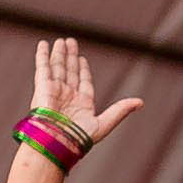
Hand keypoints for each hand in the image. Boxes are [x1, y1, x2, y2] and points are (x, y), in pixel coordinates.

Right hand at [28, 36, 143, 142]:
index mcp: (82, 104)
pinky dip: (43, 56)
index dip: (83, 70)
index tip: (82, 59)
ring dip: (59, 54)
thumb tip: (141, 102)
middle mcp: (67, 96)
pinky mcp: (43, 87)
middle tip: (70, 42)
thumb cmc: (80, 137)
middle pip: (70, 71)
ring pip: (58, 67)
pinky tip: (44, 44)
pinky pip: (42, 67)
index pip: (84, 82)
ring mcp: (55, 90)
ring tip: (62, 41)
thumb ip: (121, 110)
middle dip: (70, 57)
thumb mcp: (105, 123)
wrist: (58, 141)